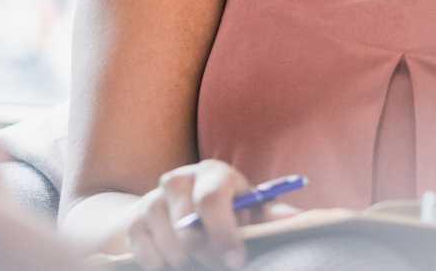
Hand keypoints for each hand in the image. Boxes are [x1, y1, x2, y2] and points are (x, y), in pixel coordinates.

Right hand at [127, 159, 274, 269]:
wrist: (174, 207)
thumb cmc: (223, 208)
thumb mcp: (247, 207)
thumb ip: (271, 214)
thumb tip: (300, 219)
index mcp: (213, 174)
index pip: (212, 200)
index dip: (224, 234)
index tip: (236, 261)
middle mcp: (179, 179)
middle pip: (187, 227)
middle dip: (207, 254)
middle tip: (217, 265)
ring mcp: (153, 199)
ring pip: (170, 246)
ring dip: (187, 261)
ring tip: (198, 260)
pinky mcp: (134, 221)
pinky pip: (148, 255)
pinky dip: (163, 265)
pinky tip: (175, 261)